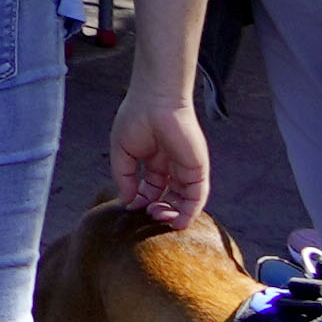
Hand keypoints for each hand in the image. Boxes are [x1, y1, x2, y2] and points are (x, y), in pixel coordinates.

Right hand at [109, 82, 209, 224]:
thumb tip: (127, 201)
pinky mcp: (198, 169)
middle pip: (170, 196)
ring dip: (173, 214)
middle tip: (148, 215)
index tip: (131, 207)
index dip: (142, 200)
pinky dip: (189, 212)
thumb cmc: (136, 118)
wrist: (155, 101)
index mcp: (155, 160)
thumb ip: (125, 178)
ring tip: (158, 216)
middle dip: (159, 209)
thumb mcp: (123, 152)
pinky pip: (197, 196)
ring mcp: (186, 168)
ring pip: (185, 200)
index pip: (152, 188)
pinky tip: (177, 221)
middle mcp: (173, 165)